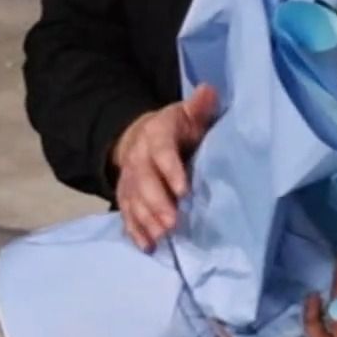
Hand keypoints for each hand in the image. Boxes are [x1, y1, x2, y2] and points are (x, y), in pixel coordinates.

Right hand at [111, 84, 218, 251]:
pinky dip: (135, 231)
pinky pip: (126, 214)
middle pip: (144, 181)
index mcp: (155, 135)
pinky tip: (147, 246)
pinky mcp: (126, 196)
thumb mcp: (187, 115)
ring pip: (133, 200)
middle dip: (156, 203)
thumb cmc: (175, 130)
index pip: (161, 152)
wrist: (137, 138)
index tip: (184, 191)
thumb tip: (210, 90)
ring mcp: (129, 179)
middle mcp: (137, 158)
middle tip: (172, 223)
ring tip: (162, 238)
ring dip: (146, 220)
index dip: (170, 171)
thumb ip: (199, 107)